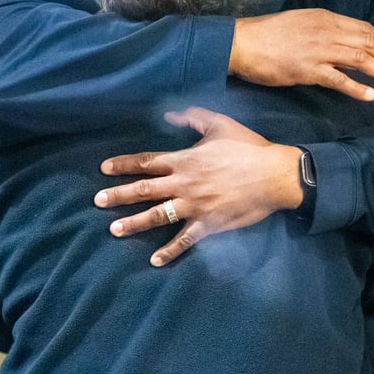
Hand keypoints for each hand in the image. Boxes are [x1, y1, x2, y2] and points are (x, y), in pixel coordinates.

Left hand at [94, 107, 302, 266]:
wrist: (275, 174)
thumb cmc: (248, 147)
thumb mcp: (219, 124)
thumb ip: (193, 118)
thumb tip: (170, 113)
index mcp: (184, 160)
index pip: (146, 162)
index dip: (123, 165)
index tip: (104, 169)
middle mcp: (184, 183)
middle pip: (144, 190)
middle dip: (118, 196)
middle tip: (98, 201)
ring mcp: (195, 206)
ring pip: (157, 215)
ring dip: (134, 223)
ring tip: (114, 230)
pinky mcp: (209, 224)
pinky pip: (185, 240)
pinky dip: (170, 251)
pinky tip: (154, 260)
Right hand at [230, 8, 373, 100]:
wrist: (241, 43)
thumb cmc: (265, 34)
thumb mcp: (298, 23)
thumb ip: (321, 30)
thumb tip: (338, 41)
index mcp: (324, 18)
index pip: (363, 28)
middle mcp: (325, 31)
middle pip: (367, 42)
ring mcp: (318, 50)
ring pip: (360, 59)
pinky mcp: (308, 69)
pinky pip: (339, 79)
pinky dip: (358, 87)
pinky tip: (371, 95)